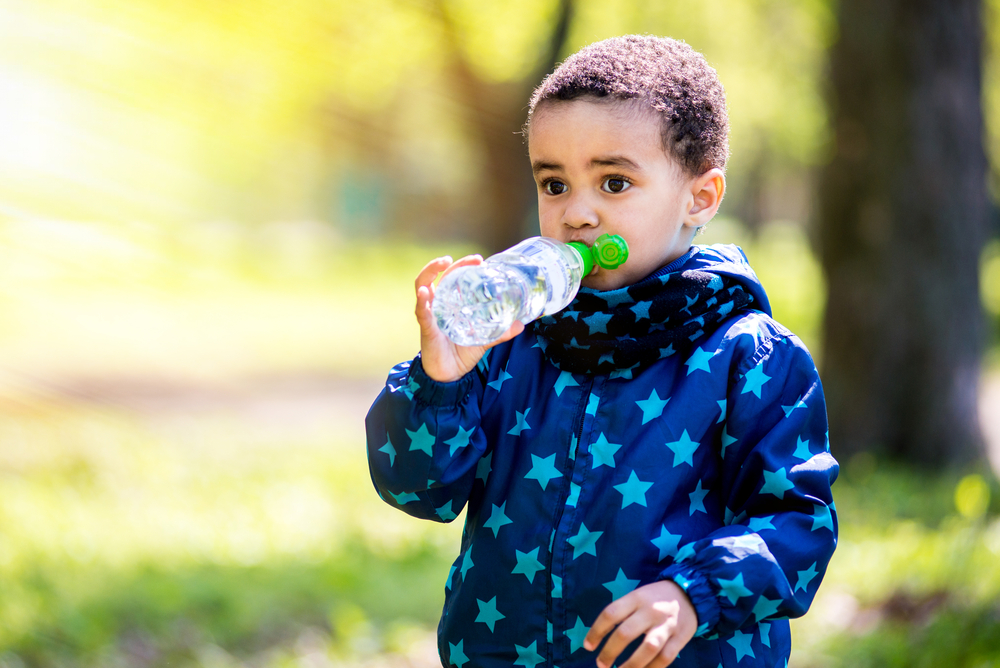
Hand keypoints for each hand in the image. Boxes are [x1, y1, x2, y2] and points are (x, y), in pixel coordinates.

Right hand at [415, 255, 524, 382]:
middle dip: (452, 264)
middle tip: (472, 259)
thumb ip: (500, 332)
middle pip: (439, 276)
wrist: (450, 375)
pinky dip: (422, 301)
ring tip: (443, 263)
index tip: (479, 260)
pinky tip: (425, 292)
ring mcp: (429, 315)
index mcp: (450, 303)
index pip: (453, 277)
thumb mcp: (483, 339)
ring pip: (422, 286)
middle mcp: (438, 304)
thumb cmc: (462, 353)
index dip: (464, 266)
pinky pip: (421, 312)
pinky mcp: (426, 328)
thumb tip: (521, 324)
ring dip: (430, 272)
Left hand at [584, 580, 697, 667]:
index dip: (596, 631)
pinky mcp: (680, 637)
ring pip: (647, 648)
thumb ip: (622, 612)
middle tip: (601, 664)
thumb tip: (600, 636)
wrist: (690, 592)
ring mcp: (666, 625)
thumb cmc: (655, 598)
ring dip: (631, 665)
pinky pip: (665, 658)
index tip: (588, 646)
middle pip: (626, 633)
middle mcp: (651, 611)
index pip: (611, 614)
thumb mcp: (637, 596)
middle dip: (609, 652)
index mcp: (636, 598)